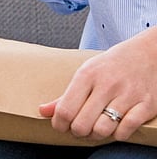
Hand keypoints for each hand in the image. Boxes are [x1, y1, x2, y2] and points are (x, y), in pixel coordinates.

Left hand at [40, 31, 156, 141]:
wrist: (147, 54)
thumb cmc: (111, 66)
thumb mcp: (86, 73)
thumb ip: (65, 95)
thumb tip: (42, 111)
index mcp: (87, 75)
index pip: (65, 109)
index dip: (59, 124)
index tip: (61, 126)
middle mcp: (107, 85)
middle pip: (82, 123)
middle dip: (77, 132)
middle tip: (78, 129)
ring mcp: (128, 96)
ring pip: (103, 130)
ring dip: (96, 135)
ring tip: (95, 129)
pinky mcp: (147, 105)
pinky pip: (126, 130)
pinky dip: (118, 135)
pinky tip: (115, 127)